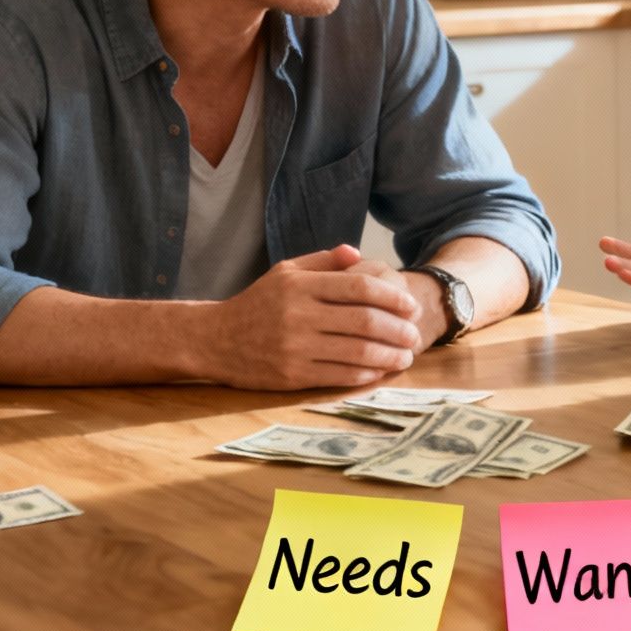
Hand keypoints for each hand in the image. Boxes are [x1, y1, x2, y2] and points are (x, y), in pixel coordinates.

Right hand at [202, 244, 422, 389]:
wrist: (215, 340)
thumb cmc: (258, 303)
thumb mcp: (285, 272)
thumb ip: (324, 262)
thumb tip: (359, 254)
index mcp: (300, 285)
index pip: (359, 287)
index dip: (392, 297)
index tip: (411, 306)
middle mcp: (298, 315)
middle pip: (364, 321)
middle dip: (398, 330)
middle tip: (415, 335)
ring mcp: (295, 347)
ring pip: (357, 352)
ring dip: (389, 356)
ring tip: (406, 356)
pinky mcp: (292, 375)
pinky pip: (339, 375)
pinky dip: (366, 374)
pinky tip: (380, 371)